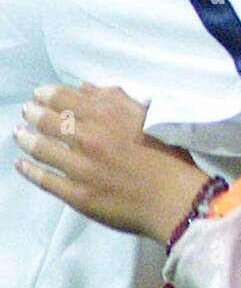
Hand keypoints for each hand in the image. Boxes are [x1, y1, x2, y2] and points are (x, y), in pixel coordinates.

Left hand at [14, 83, 208, 245]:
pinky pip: (45, 179)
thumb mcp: (145, 116)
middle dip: (32, 113)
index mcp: (106, 115)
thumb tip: (83, 88)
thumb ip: (113, 99)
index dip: (46, 93)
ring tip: (20, 134)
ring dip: (26, 138)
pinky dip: (29, 170)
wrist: (174, 198)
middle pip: (46, 120)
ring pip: (41, 148)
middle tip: (27, 112)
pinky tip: (22, 164)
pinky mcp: (77, 194)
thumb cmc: (166, 155)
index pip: (62, 97)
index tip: (39, 94)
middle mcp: (89, 137)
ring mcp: (80, 167)